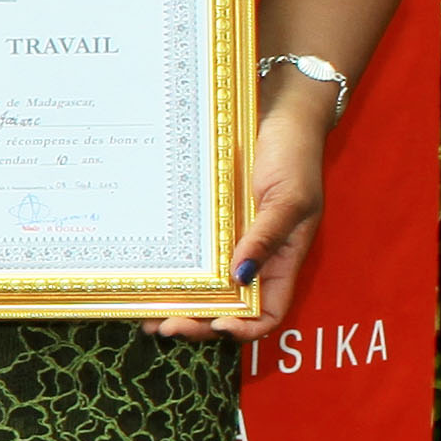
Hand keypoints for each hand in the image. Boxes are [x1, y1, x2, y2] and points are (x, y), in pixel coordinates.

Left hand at [158, 82, 335, 336]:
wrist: (276, 112)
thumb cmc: (294, 155)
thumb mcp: (289, 198)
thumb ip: (268, 236)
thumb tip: (242, 276)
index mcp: (282, 260)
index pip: (268, 312)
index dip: (246, 328)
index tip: (217, 326)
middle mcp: (253, 258)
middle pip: (226, 309)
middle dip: (198, 323)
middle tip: (165, 327)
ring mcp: (227, 242)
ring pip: (202, 289)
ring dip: (177, 307)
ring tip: (146, 317)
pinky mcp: (205, 226)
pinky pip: (187, 257)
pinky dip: (170, 275)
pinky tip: (147, 279)